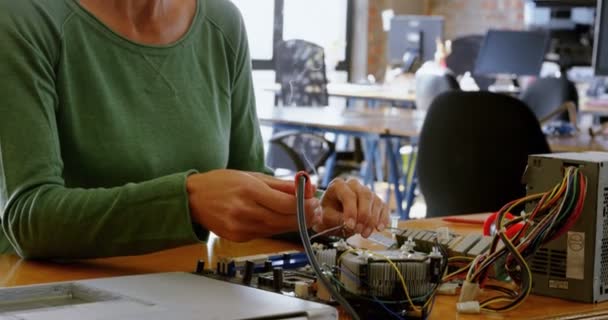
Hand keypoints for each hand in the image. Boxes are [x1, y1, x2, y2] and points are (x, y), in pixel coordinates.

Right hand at [186, 169, 318, 241]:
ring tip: (304, 214)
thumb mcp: (252, 176)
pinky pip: (265, 233)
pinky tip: (281, 219)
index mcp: (250, 191)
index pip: (288, 204)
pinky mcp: (239, 238)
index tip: (315, 201)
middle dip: (305, 216)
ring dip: (294, 223)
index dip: (306, 205)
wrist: (193, 199)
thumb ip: (281, 184)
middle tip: (315, 210)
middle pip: (286, 220)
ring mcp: (241, 227)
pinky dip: (276, 227)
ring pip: (278, 229)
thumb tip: (307, 187)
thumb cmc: (221, 183)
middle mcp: (245, 211)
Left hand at [315, 178, 388, 237]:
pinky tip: (379, 228)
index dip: (351, 211)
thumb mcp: (326, 218)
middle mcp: (353, 185)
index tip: (350, 225)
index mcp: (338, 185)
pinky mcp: (375, 200)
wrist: (333, 216)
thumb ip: (337, 219)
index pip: (348, 195)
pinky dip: (383, 218)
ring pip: (375, 201)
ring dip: (372, 220)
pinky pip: (383, 206)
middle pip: (365, 195)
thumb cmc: (328, 215)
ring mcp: (366, 191)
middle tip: (358, 230)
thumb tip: (350, 224)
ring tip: (365, 234)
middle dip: (363, 215)